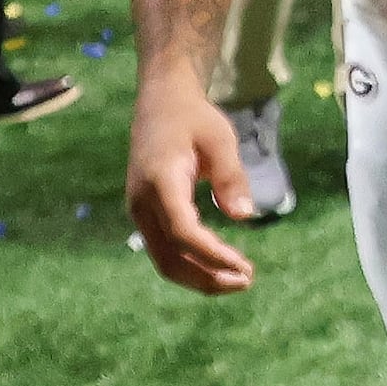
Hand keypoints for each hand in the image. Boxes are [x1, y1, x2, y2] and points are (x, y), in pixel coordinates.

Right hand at [127, 59, 259, 291]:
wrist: (160, 104)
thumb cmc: (194, 118)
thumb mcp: (220, 138)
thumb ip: (230, 176)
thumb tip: (244, 215)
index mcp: (160, 182)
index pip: (182, 232)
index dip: (212, 255)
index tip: (244, 267)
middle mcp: (142, 203)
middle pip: (169, 258)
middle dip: (206, 278)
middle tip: (247, 280)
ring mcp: (139, 212)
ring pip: (164, 261)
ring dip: (200, 277)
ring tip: (238, 279)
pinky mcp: (145, 215)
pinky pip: (165, 250)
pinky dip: (191, 264)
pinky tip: (220, 265)